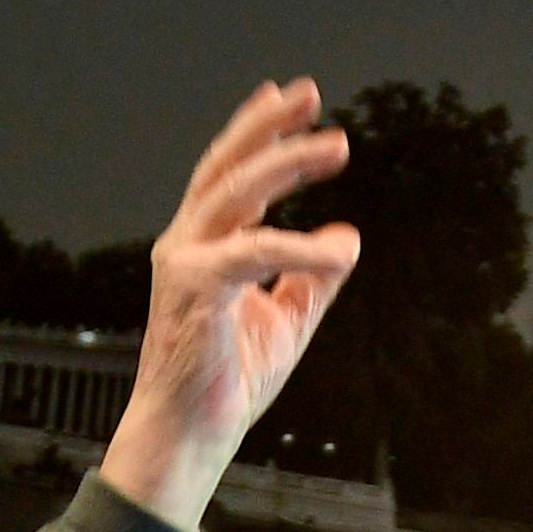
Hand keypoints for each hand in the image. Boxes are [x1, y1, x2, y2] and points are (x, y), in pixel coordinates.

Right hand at [97, 78, 361, 531]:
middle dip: (269, 127)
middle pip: (226, 167)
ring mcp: (184, 265)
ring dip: (287, 163)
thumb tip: (348, 236)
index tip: (289, 97)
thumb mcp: (285, 319)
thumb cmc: (225, 382)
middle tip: (311, 95)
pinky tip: (335, 248)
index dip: (257, 133)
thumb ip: (313, 274)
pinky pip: (253, 252)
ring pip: (236, 193)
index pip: (229, 175)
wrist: (190, 436)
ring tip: (336, 146)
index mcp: (204, 247)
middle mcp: (187, 246)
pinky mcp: (194, 291)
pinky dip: (298, 246)